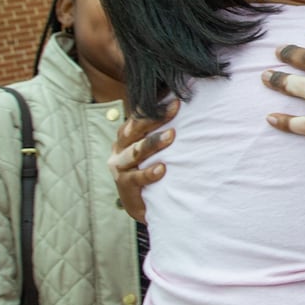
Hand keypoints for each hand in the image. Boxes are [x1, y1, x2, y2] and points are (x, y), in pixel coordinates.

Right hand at [107, 100, 177, 223]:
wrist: (148, 204)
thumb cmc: (155, 167)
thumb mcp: (159, 147)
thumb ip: (166, 128)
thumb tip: (185, 105)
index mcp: (128, 134)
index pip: (138, 116)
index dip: (154, 107)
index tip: (175, 100)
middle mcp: (120, 148)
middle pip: (134, 129)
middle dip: (154, 117)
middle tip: (175, 108)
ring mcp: (119, 167)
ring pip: (134, 152)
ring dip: (153, 142)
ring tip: (172, 135)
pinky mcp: (123, 186)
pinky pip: (135, 178)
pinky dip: (148, 173)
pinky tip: (162, 169)